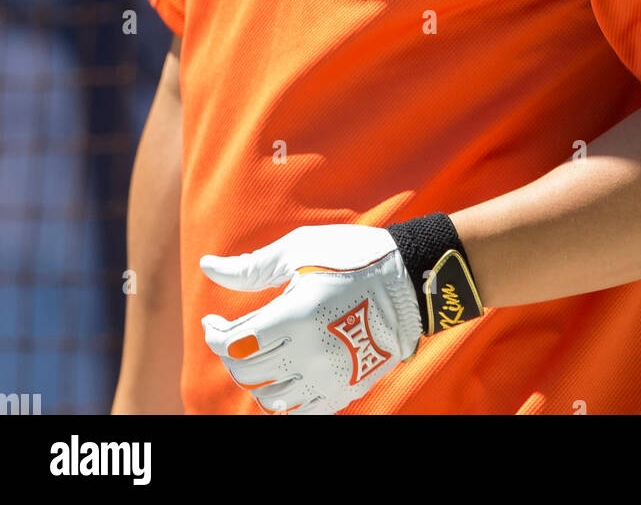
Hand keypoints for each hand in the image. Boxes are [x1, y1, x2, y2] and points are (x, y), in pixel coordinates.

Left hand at [200, 224, 423, 414]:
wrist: (410, 282)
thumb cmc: (352, 258)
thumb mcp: (300, 250)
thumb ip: (251, 267)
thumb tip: (207, 268)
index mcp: (296, 317)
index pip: (235, 343)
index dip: (214, 334)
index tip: (213, 321)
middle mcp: (309, 354)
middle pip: (247, 372)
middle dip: (231, 353)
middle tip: (235, 334)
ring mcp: (328, 377)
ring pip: (270, 399)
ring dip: (255, 379)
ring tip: (261, 355)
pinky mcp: (345, 390)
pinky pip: (301, 413)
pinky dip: (284, 401)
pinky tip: (285, 375)